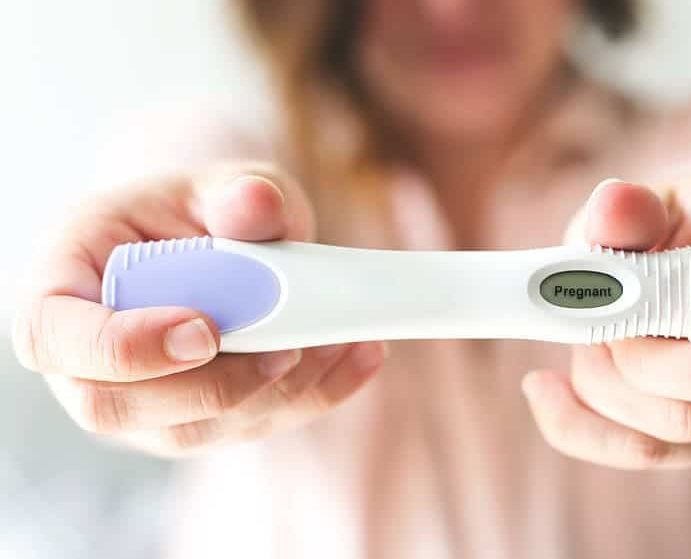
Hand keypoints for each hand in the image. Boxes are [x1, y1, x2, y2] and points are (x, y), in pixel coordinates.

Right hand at [11, 163, 386, 456]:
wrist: (214, 246)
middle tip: (287, 350)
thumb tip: (257, 203)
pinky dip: (311, 396)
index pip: (52, 336)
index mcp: (64, 287)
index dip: (121, 347)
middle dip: (214, 386)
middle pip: (120, 406)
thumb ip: (234, 194)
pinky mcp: (197, 421)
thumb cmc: (194, 213)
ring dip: (276, 394)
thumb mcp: (214, 185)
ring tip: (343, 343)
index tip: (202, 331)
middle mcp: (89, 361)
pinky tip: (359, 357)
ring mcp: (142, 402)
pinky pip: (247, 426)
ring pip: (194, 429)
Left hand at [523, 178, 690, 468]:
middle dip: (657, 348)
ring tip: (588, 325)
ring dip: (611, 373)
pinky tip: (541, 387)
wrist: (678, 265)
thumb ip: (636, 206)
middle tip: (612, 306)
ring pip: (683, 426)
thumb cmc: (688, 225)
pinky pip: (639, 452)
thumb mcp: (666, 198)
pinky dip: (577, 424)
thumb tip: (611, 207)